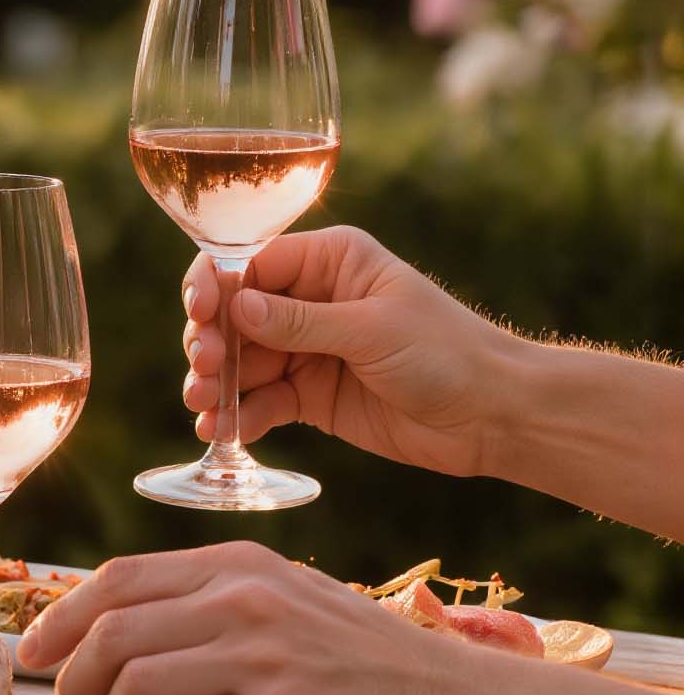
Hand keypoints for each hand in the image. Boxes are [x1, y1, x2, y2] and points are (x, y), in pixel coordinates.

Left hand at [21, 540, 487, 694]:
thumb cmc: (353, 660)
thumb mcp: (279, 597)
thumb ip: (203, 601)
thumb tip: (109, 630)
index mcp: (236, 563)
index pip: (116, 579)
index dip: (59, 617)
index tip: (32, 653)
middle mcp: (243, 599)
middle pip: (112, 634)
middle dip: (74, 682)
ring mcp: (262, 656)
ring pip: (136, 684)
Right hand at [182, 225, 509, 478]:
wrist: (493, 415)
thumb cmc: (446, 353)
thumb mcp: (371, 330)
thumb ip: (299, 321)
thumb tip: (236, 308)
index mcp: (329, 262)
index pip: (251, 264)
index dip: (217, 288)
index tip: (201, 316)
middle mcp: (309, 300)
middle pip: (234, 315)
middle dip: (212, 342)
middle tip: (207, 372)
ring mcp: (306, 349)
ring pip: (240, 361)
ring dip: (215, 383)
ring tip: (202, 407)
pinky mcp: (308, 395)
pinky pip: (260, 400)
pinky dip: (238, 416)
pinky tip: (221, 432)